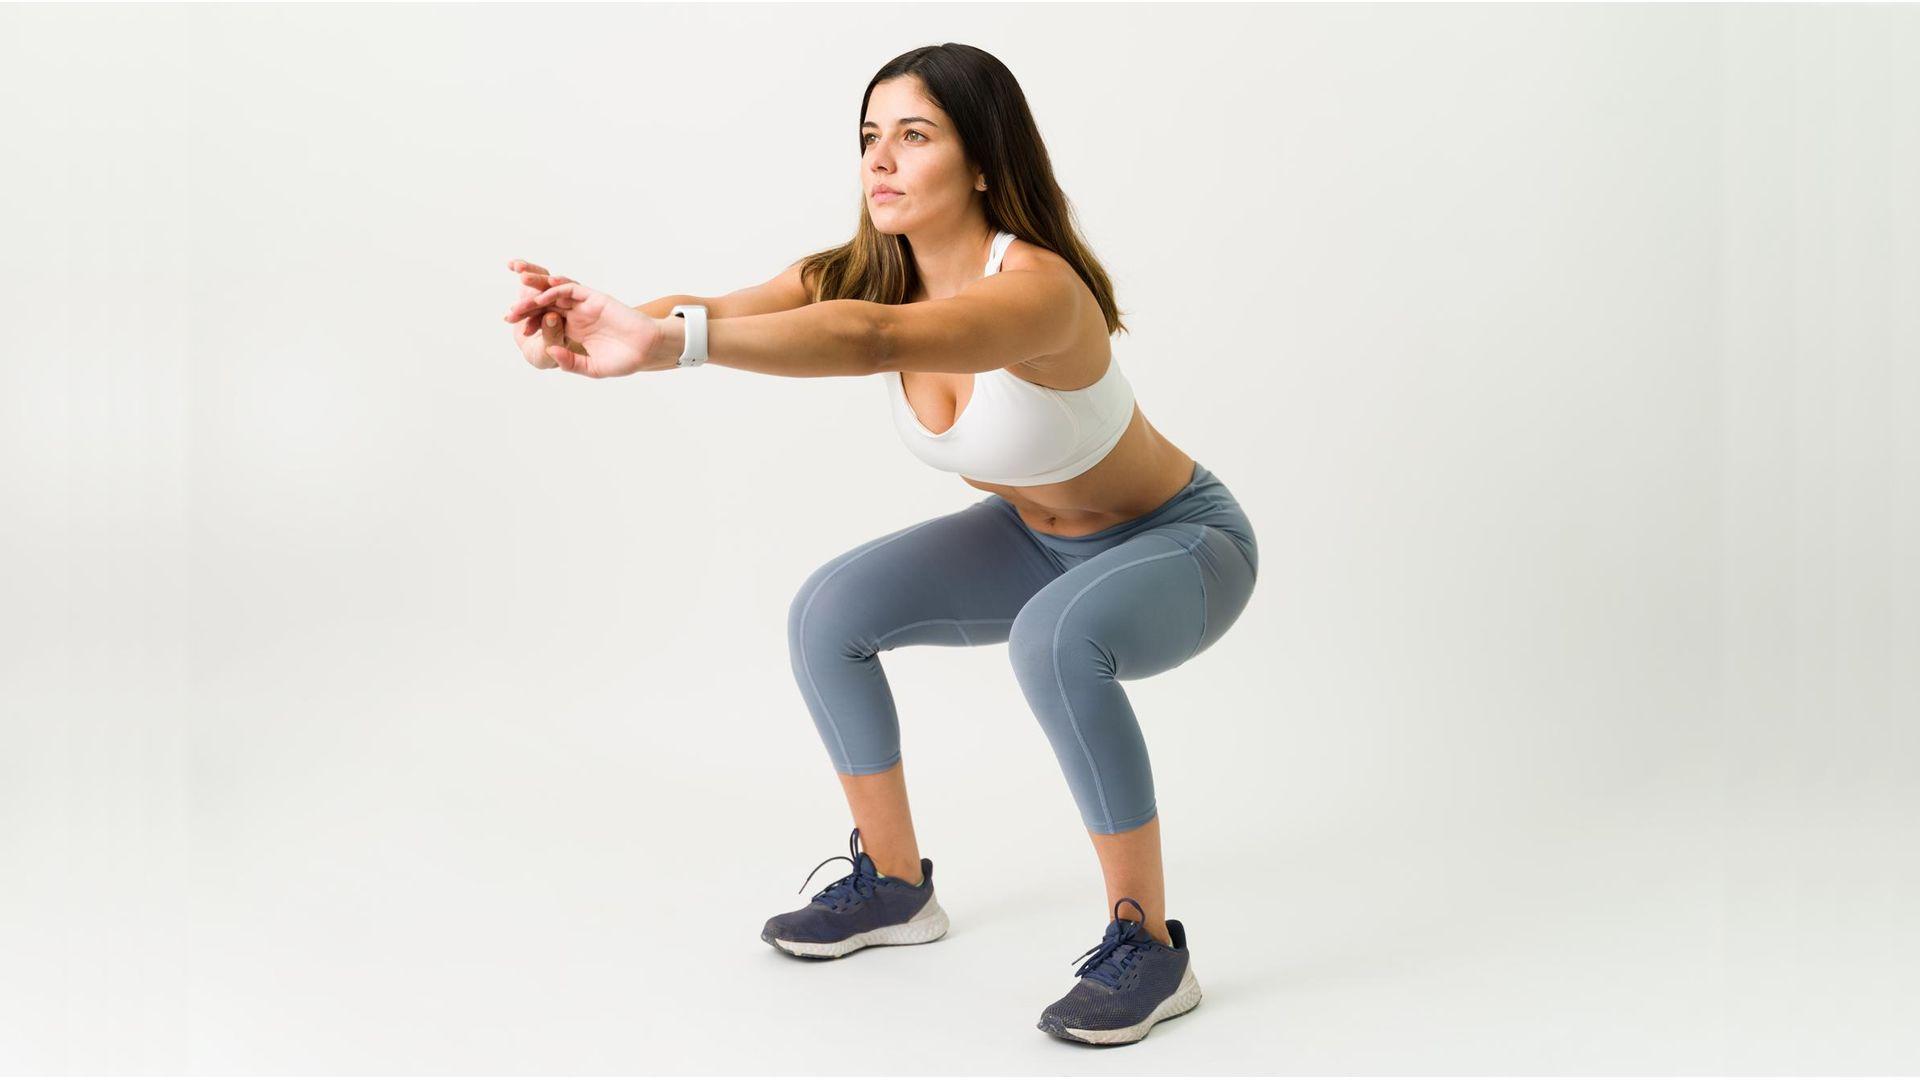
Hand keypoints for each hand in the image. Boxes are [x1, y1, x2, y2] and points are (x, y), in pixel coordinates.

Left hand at [503, 275, 663, 377]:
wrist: (647, 350)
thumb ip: (570, 361)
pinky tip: (543, 296)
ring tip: (520, 297)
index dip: (532, 324)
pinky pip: (571, 290)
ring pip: (555, 294)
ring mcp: (585, 306)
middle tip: (510, 315)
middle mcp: (577, 316)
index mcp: (574, 331)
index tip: (518, 330)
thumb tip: (550, 352)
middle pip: (546, 306)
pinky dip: (556, 290)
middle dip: (527, 308)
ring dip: (537, 293)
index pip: (547, 323)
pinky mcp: (594, 298)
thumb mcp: (592, 367)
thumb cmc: (624, 360)